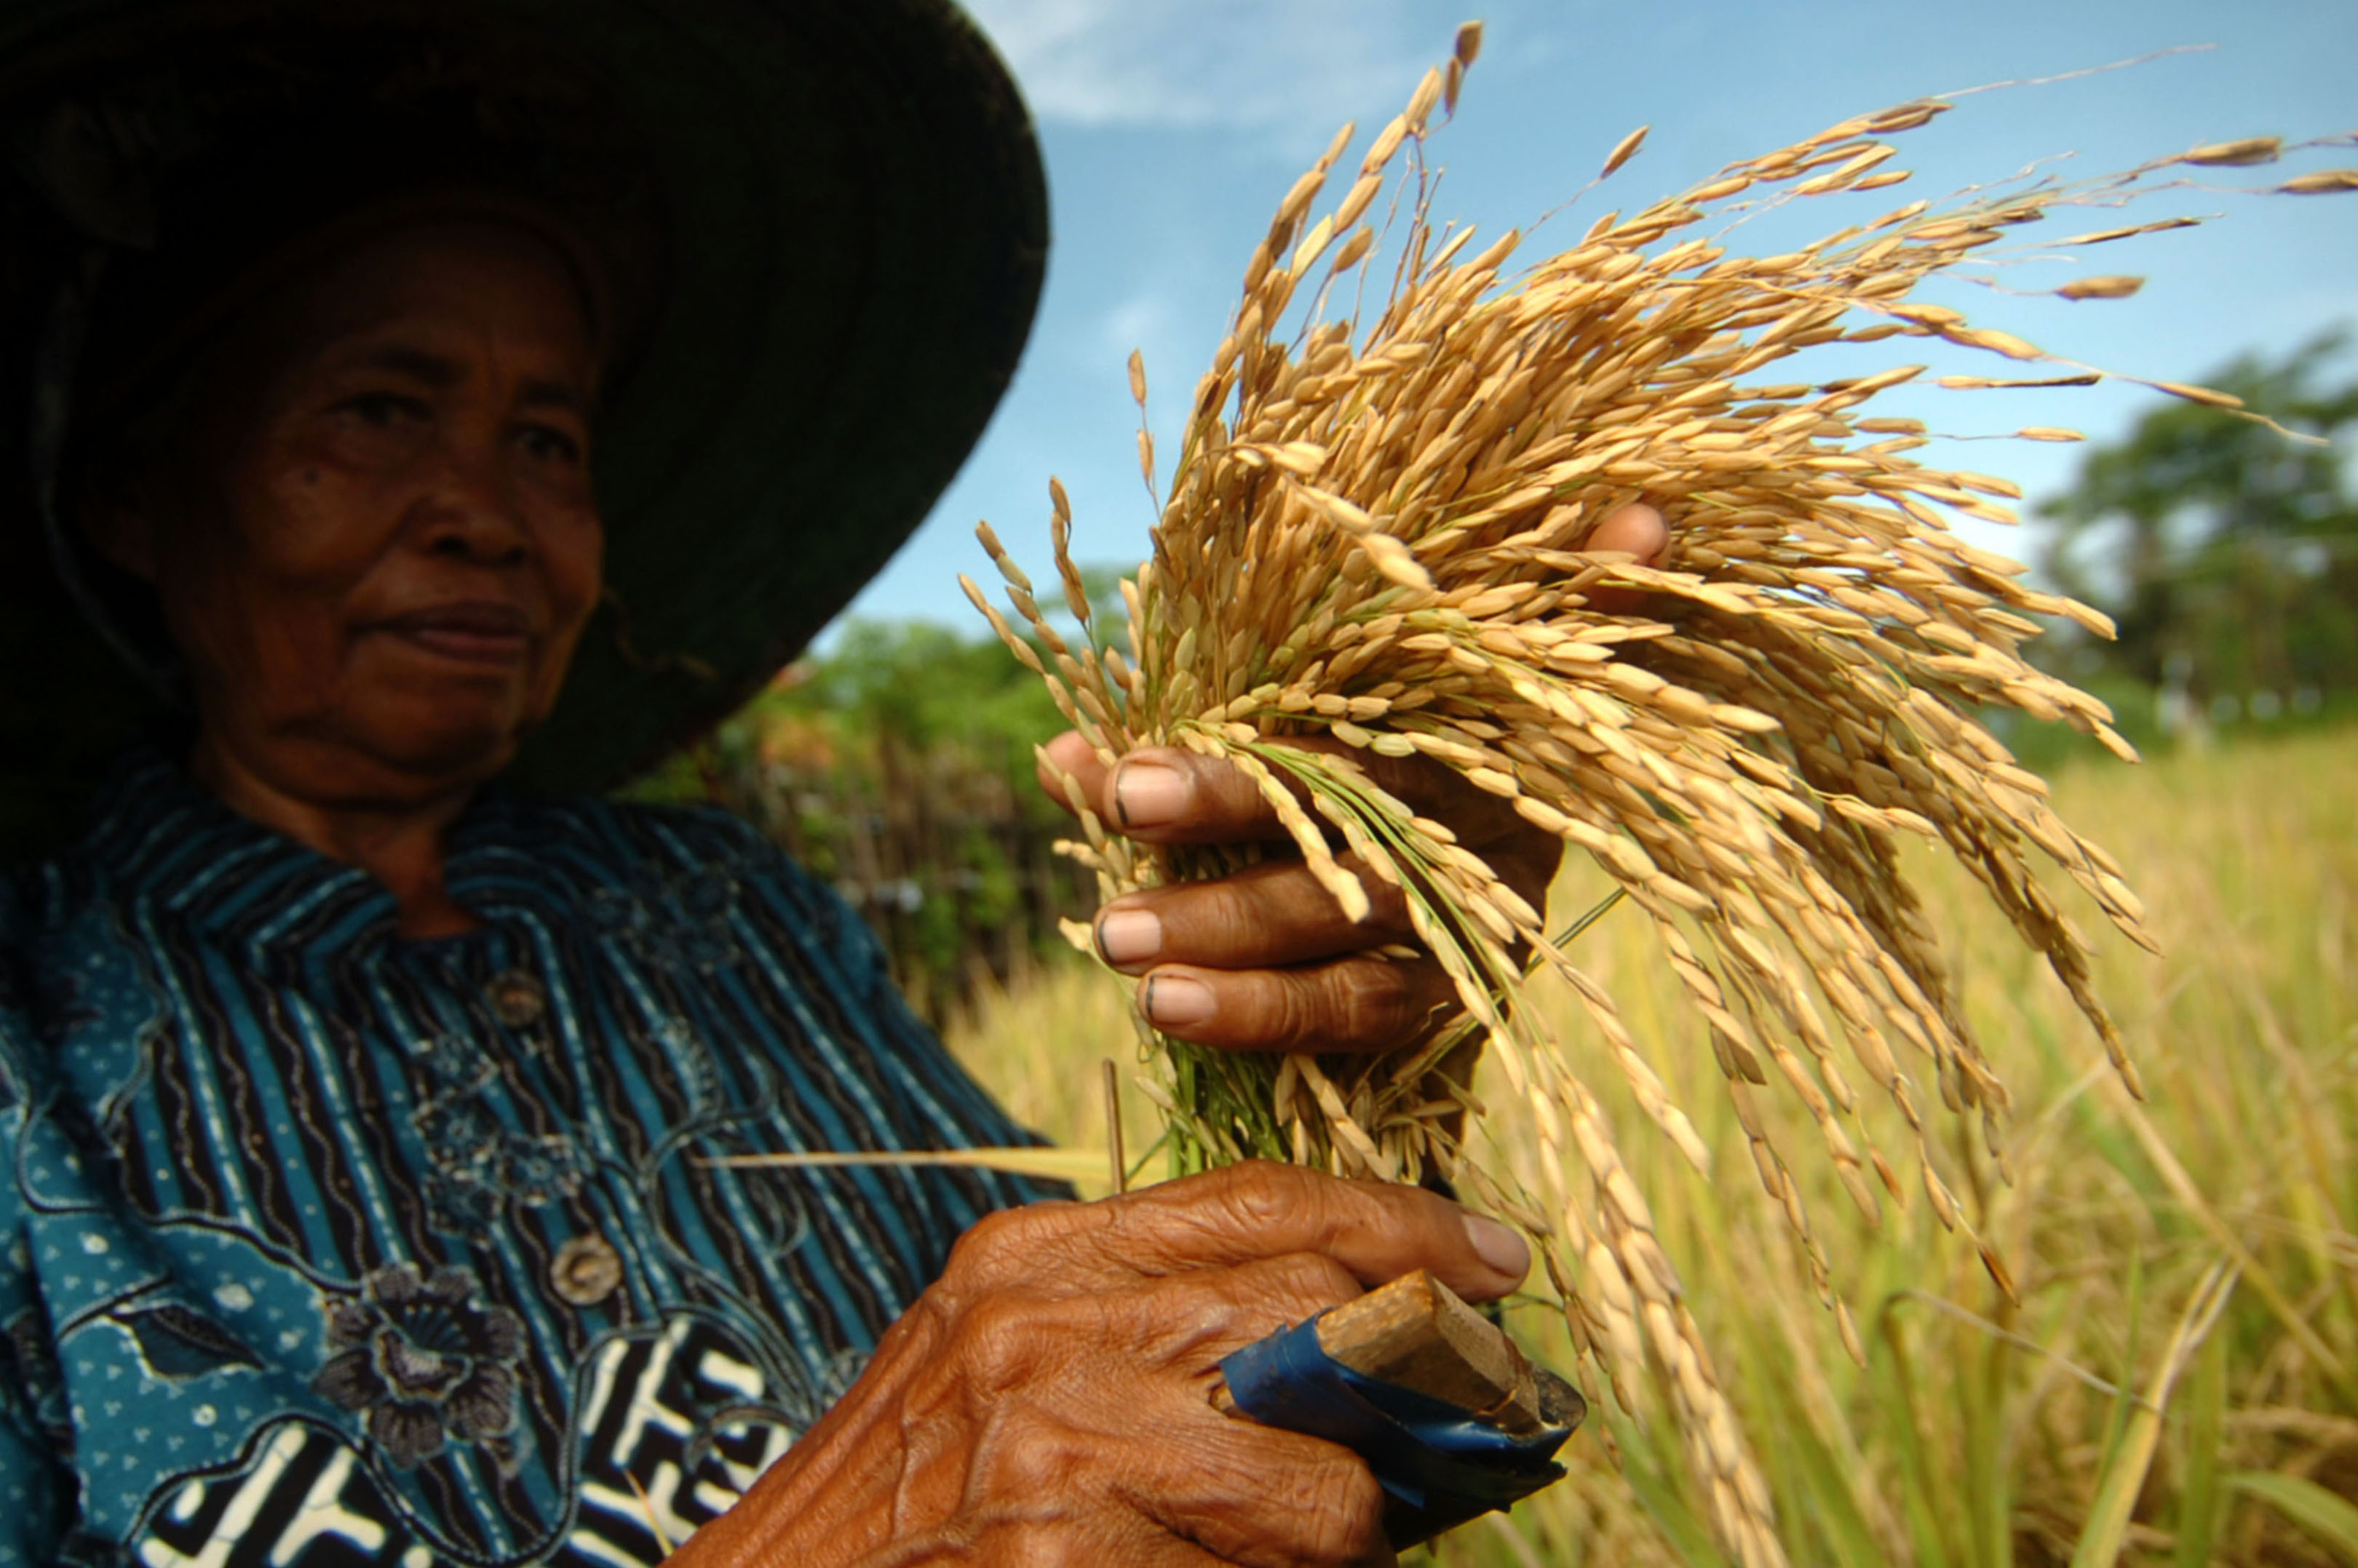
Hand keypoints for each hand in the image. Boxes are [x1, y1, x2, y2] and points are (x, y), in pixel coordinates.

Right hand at [677, 1162, 1532, 1566]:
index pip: (1260, 1202)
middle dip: (1409, 1385)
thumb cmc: (906, 1503)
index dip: (1399, 1222)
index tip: (1494, 1253)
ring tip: (1286, 1560)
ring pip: (1320, 1486)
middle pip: (1314, 1318)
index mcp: (1031, 1254)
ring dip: (1342, 1540)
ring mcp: (1054, 1439)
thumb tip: (1344, 1333)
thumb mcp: (1004, 1365)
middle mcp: (1042, 1323)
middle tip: (1449, 1438)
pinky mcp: (1062, 1551)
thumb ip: (1149, 1329)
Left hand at [1043, 505, 1666, 1055]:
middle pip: (1347, 851)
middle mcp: (1476, 808)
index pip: (1324, 746)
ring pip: (1364, 952)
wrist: (1488, 790)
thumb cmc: (1354, 723)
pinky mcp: (1472, 984)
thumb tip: (1057, 759)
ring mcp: (1481, 906)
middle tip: (1111, 926)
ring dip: (1248, 983)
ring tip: (1143, 993)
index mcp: (1440, 707)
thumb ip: (1176, 732)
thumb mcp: (1280, 700)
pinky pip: (1373, 1015)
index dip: (1223, 777)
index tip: (1122, 787)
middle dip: (1226, 897)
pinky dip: (1276, 1022)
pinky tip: (1185, 1021)